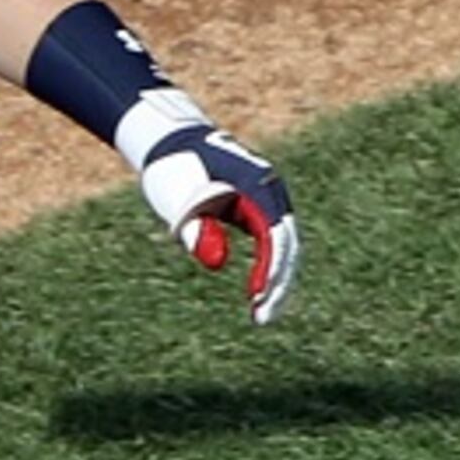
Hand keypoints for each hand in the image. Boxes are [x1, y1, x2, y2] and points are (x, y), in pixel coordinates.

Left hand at [135, 121, 299, 322]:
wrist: (171, 140)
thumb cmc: (173, 169)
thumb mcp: (178, 201)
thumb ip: (197, 229)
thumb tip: (218, 262)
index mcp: (256, 183)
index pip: (275, 233)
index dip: (271, 268)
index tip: (257, 297)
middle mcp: (270, 188)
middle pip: (289, 243)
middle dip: (279, 283)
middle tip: (262, 318)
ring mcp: (268, 196)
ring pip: (285, 244)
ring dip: (277, 279)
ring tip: (260, 314)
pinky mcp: (260, 206)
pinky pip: (273, 240)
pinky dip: (269, 266)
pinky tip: (257, 290)